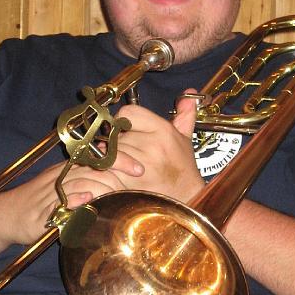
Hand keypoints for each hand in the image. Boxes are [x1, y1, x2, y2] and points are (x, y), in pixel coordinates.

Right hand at [0, 154, 143, 245]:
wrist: (5, 215)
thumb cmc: (40, 203)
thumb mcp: (64, 189)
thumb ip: (88, 183)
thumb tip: (117, 183)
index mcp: (68, 170)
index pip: (96, 157)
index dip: (120, 158)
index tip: (140, 166)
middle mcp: (61, 176)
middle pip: (92, 165)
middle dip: (118, 168)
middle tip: (139, 175)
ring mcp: (51, 192)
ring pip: (79, 180)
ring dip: (101, 183)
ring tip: (120, 188)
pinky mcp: (42, 212)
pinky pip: (59, 202)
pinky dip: (75, 199)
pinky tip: (88, 199)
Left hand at [109, 89, 204, 203]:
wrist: (186, 200)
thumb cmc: (182, 170)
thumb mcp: (185, 140)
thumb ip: (184, 116)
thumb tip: (189, 94)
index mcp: (163, 131)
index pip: (128, 113)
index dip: (124, 121)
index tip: (127, 132)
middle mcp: (151, 146)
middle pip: (116, 135)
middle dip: (117, 144)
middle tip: (124, 153)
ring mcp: (139, 166)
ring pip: (108, 153)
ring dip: (109, 160)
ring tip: (121, 166)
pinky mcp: (127, 184)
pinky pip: (105, 172)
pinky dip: (104, 174)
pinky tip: (114, 176)